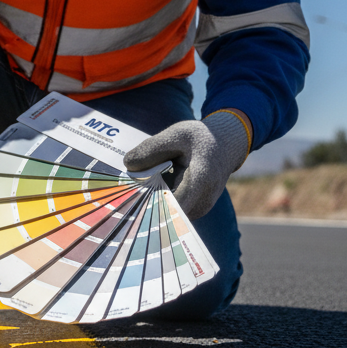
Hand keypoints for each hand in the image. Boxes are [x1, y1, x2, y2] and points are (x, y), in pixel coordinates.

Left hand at [123, 110, 250, 219]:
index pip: (173, 205)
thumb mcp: (176, 133)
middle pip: (166, 212)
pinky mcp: (193, 211)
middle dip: (143, 204)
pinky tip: (146, 188)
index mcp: (200, 179)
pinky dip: (156, 201)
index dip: (149, 207)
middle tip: (121, 194)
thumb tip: (128, 165)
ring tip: (134, 187)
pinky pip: (170, 211)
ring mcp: (199, 209)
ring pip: (166, 213)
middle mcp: (202, 200)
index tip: (128, 203)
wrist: (225, 146)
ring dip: (149, 203)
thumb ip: (151, 148)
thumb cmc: (200, 138)